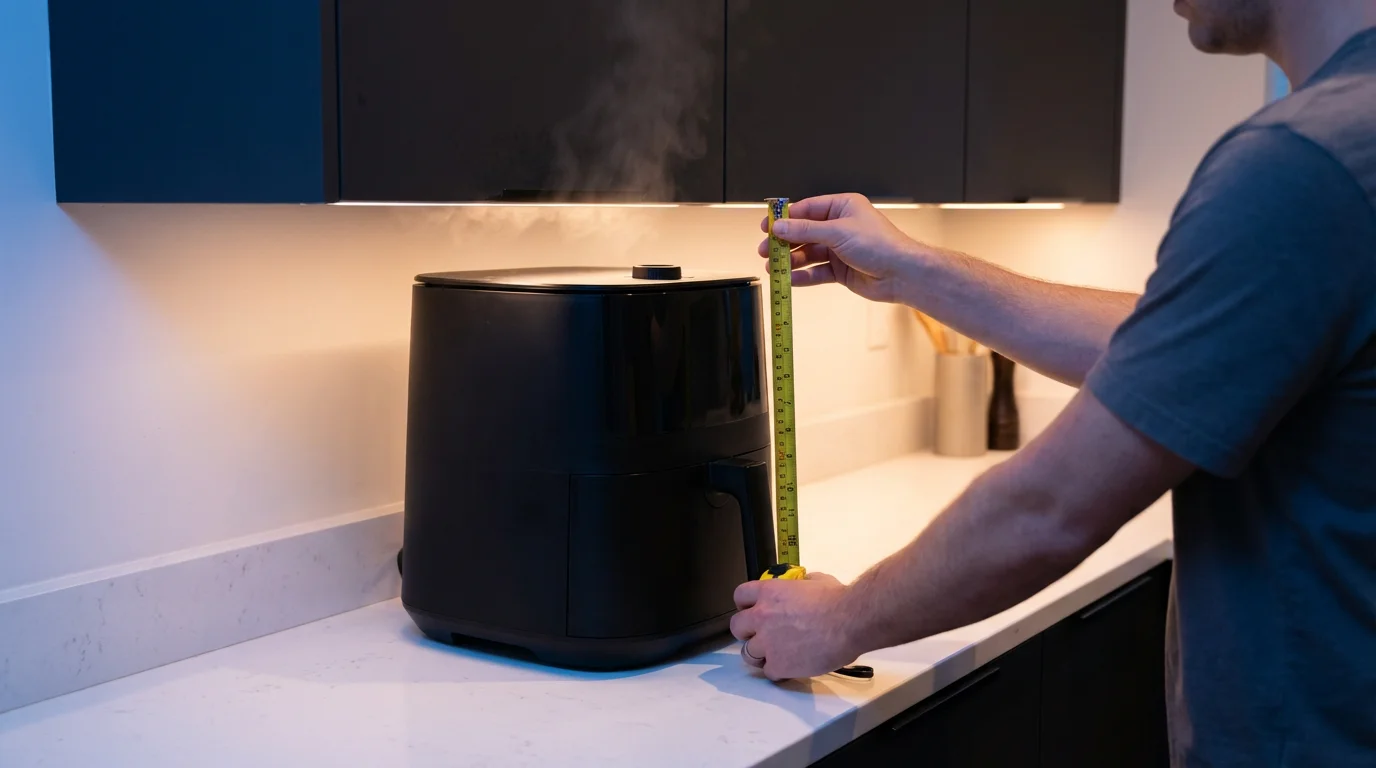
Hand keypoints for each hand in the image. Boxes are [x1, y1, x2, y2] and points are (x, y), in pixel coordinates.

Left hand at [731, 572, 860, 680]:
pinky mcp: (778, 665)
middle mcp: (762, 617)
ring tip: (775, 655)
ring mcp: (768, 643)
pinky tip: (790, 667)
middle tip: (762, 635)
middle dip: (748, 631)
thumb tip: (806, 584)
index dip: (746, 605)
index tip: (753, 611)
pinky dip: (778, 671)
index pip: (740, 596)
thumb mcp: (817, 580)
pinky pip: (768, 672)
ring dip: (759, 654)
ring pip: (747, 653)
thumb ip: (803, 583)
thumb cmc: (837, 600)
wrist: (850, 621)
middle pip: (737, 627)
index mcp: (769, 593)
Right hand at [757, 193, 924, 303]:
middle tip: (765, 250)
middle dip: (784, 243)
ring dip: (791, 261)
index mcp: (842, 207)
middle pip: (804, 233)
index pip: (807, 210)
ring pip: (808, 254)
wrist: (901, 273)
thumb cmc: (880, 245)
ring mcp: (840, 249)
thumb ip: (806, 230)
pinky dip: (803, 276)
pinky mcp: (841, 270)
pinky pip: (816, 272)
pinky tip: (790, 280)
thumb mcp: (837, 232)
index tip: (767, 226)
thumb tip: (780, 227)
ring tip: (774, 268)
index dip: (786, 218)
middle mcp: (840, 227)